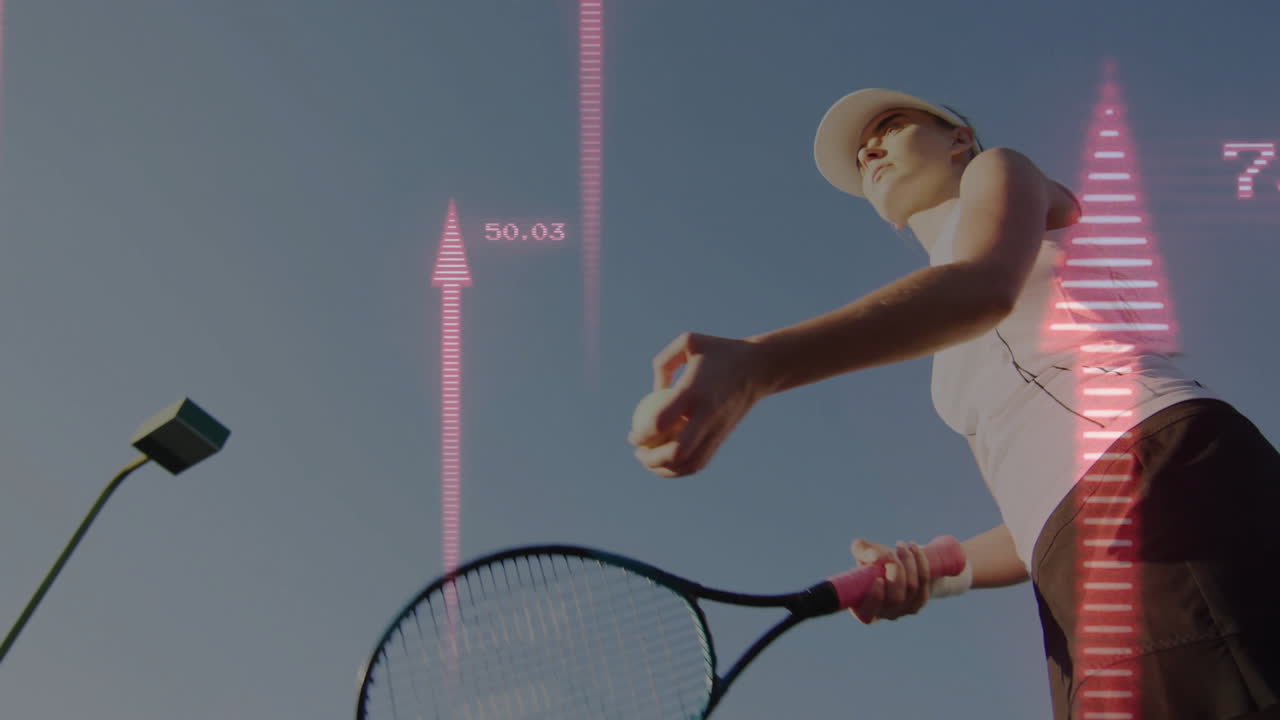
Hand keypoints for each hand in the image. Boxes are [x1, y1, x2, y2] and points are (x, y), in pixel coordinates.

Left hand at [627, 332, 773, 477]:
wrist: (759, 367)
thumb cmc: (719, 351)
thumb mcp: (688, 342)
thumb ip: (663, 363)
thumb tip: (653, 393)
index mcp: (694, 392)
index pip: (662, 423)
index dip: (642, 435)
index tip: (632, 435)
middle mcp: (707, 415)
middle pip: (676, 453)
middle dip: (651, 461)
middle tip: (638, 452)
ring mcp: (717, 430)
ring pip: (689, 465)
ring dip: (665, 470)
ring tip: (649, 461)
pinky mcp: (723, 438)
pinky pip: (700, 462)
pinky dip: (681, 469)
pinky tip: (667, 462)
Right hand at [847, 538, 931, 623]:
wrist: (895, 562)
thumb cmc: (872, 560)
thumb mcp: (862, 552)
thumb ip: (861, 550)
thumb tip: (877, 557)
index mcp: (862, 608)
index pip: (867, 614)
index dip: (875, 599)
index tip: (878, 579)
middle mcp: (882, 614)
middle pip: (895, 598)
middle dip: (896, 570)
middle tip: (891, 551)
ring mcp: (902, 611)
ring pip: (911, 587)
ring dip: (908, 561)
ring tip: (901, 544)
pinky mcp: (919, 602)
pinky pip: (923, 581)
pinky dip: (920, 561)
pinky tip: (913, 547)